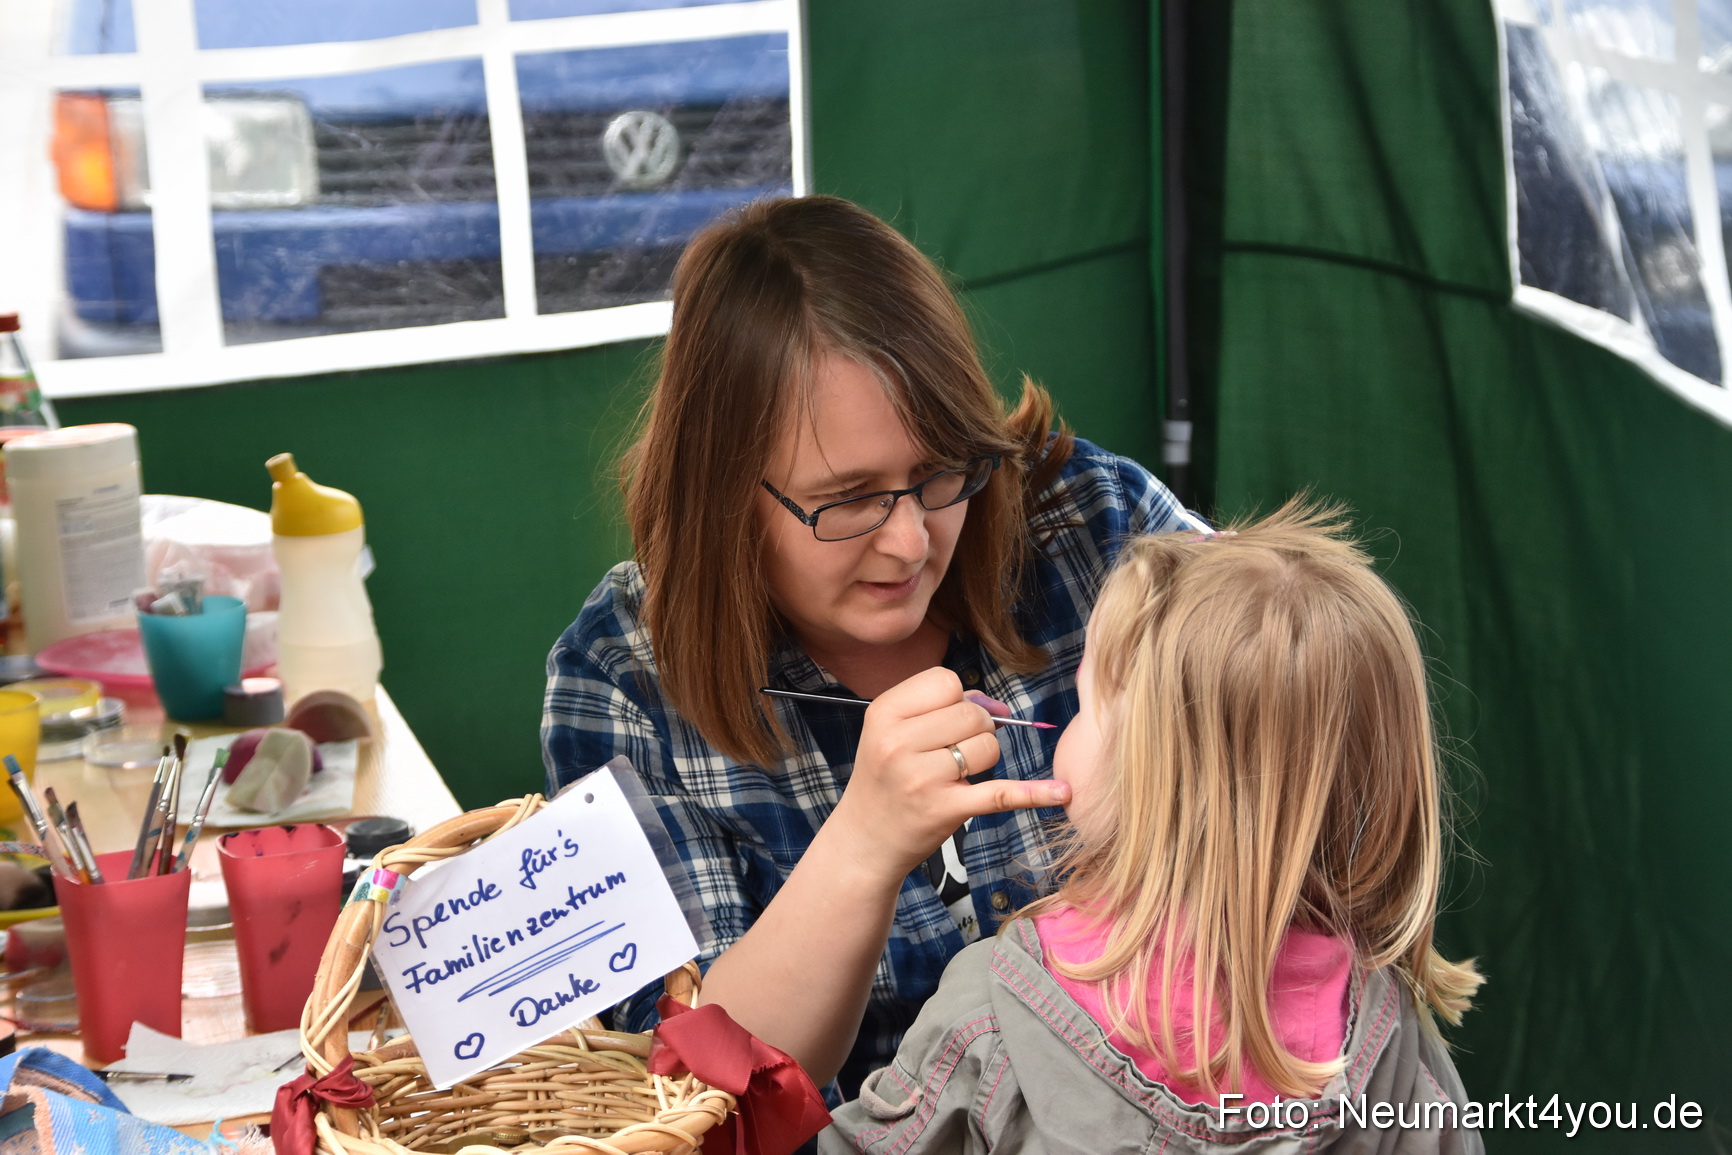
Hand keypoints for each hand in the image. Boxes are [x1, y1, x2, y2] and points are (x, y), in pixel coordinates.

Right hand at [827, 668, 1069, 884]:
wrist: (865, 839)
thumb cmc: (886, 778)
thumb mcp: (892, 731)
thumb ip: (939, 707)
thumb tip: (999, 706)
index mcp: (883, 713)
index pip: (946, 681)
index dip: (956, 699)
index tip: (944, 721)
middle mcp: (898, 742)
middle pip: (972, 713)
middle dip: (975, 729)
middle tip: (952, 752)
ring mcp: (922, 777)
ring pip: (988, 745)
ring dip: (984, 758)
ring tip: (957, 774)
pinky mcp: (946, 809)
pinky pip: (1002, 793)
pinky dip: (1034, 793)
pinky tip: (1061, 793)